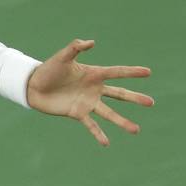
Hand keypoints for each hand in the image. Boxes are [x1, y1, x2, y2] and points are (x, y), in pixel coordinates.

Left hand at [25, 39, 153, 145]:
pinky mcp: (78, 113)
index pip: (117, 72)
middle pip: (119, 94)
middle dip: (135, 98)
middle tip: (151, 102)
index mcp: (94, 74)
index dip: (132, 72)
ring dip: (122, 122)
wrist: (34, 86)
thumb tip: (92, 42)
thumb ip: (76, 47)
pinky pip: (91, 125)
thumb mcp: (63, 56)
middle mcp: (94, 89)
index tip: (148, 72)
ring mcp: (88, 102)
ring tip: (136, 130)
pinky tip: (106, 143)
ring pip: (109, 113)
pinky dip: (98, 134)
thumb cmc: (49, 69)